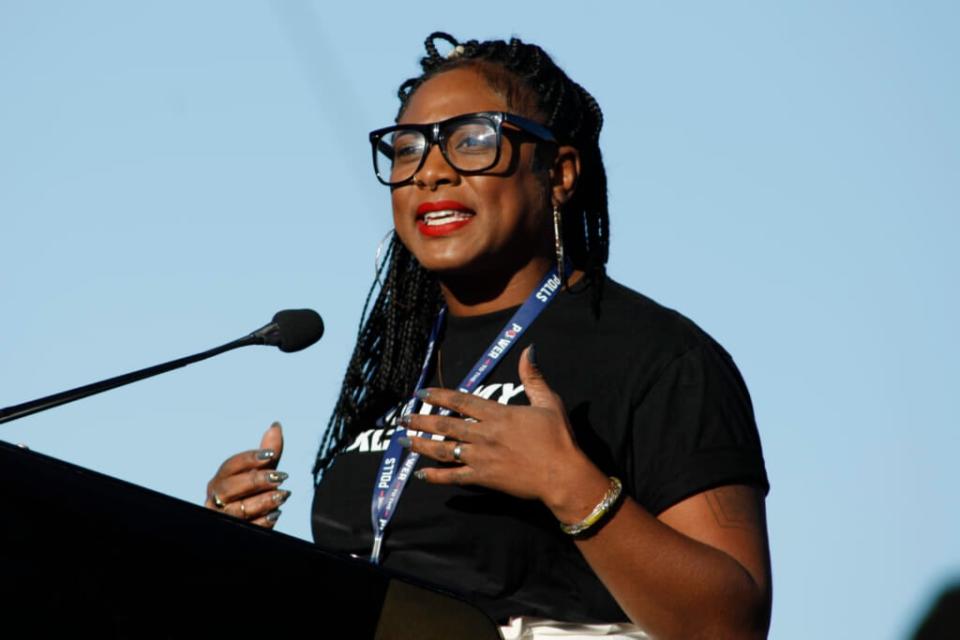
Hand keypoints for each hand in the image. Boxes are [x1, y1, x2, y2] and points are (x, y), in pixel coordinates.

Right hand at [204, 422, 289, 527]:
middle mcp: (216, 499)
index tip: (270, 455)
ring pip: (237, 510)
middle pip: (229, 488)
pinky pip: (247, 528)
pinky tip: (275, 514)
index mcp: (220, 480)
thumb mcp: (260, 474)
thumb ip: (268, 454)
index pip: (230, 466)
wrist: (247, 523)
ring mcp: (222, 517)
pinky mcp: (233, 533)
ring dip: (261, 501)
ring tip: (282, 495)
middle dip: (255, 481)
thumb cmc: (251, 495)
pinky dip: (262, 521)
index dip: (249, 459)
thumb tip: (276, 426)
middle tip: (279, 476)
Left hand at [402, 345, 608, 519]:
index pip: (460, 401)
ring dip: (421, 445)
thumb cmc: (558, 438)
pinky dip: (435, 476)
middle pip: (445, 424)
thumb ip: (533, 376)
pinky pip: (454, 476)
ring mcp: (481, 457)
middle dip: (421, 420)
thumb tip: (528, 350)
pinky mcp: (484, 478)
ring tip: (404, 440)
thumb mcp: (548, 401)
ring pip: (444, 449)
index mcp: (497, 414)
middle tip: (402, 417)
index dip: (438, 395)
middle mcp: (484, 434)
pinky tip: (420, 474)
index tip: (421, 393)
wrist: (563, 475)